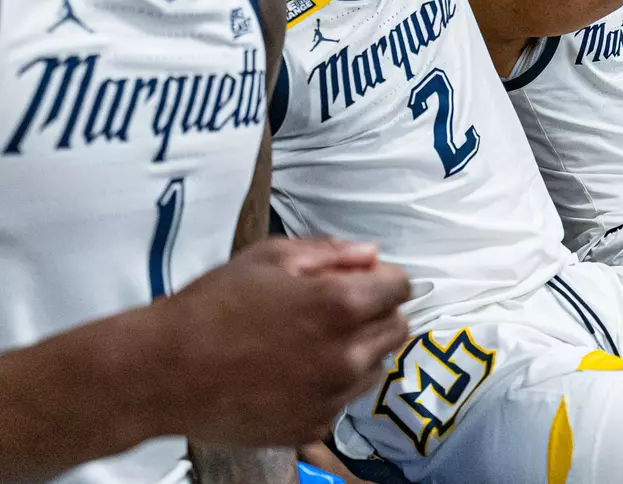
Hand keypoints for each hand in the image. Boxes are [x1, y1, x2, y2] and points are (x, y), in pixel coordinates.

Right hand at [159, 237, 409, 447]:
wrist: (165, 371)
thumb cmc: (213, 306)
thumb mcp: (271, 256)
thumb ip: (330, 252)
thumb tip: (370, 256)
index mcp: (339, 306)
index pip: (400, 288)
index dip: (382, 277)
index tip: (362, 277)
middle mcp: (345, 356)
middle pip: (396, 328)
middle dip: (376, 310)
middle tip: (335, 304)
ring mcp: (330, 397)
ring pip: (375, 366)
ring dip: (359, 348)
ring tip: (311, 337)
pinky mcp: (312, 426)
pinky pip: (343, 399)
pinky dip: (331, 382)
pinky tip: (294, 368)